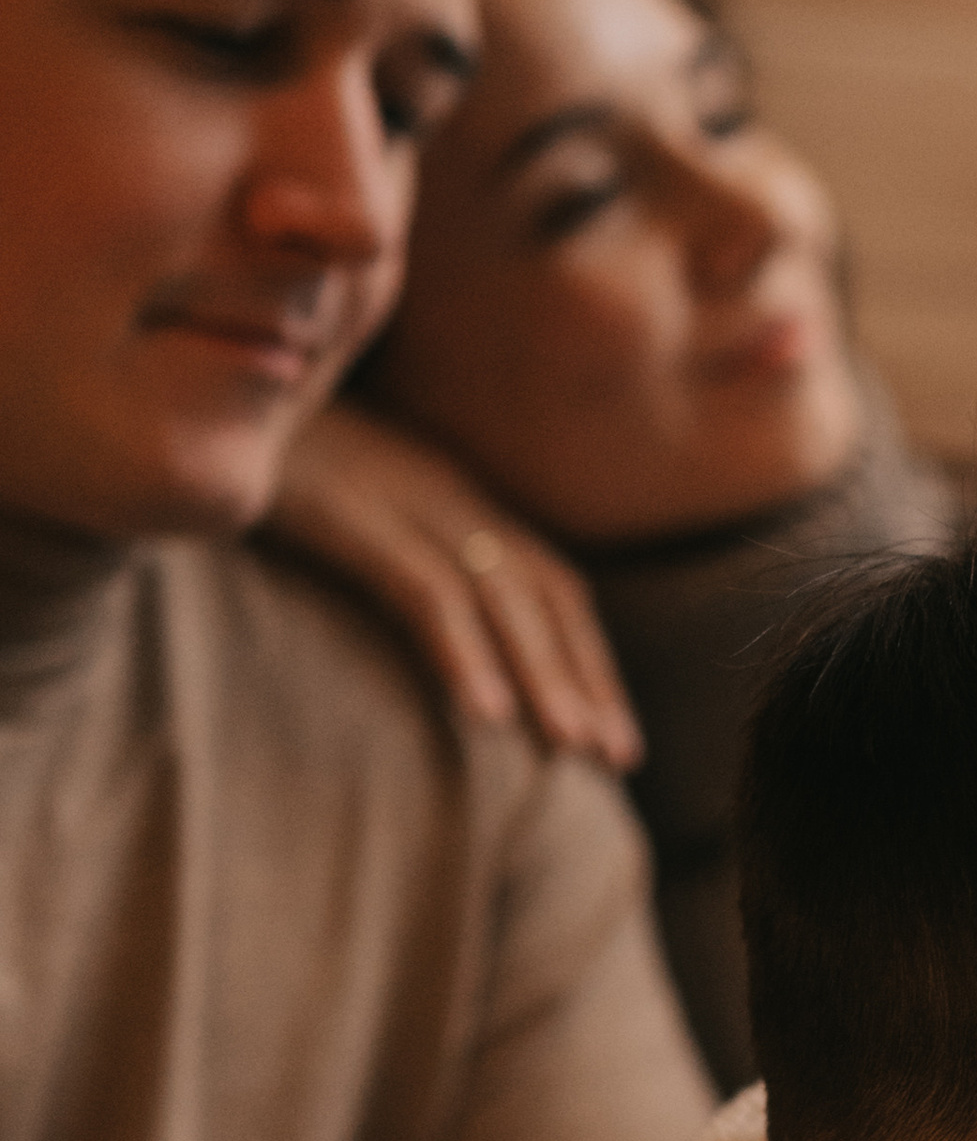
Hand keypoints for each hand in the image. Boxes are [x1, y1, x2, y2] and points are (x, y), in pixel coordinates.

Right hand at [265, 404, 639, 767]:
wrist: (195, 383)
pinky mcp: (348, 513)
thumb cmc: (258, 451)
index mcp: (450, 493)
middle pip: (542, 591)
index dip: (586, 655)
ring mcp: (397, 499)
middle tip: (616, 757)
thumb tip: (425, 625)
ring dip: (541, 676)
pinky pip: (421, 590)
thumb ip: (389, 548)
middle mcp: (441, 493)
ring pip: (497, 596)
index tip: (612, 732)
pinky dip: (461, 651)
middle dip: (584, 677)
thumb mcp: (340, 500)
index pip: (549, 580)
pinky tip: (483, 714)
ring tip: (571, 748)